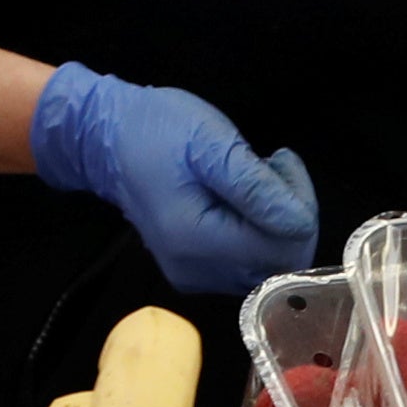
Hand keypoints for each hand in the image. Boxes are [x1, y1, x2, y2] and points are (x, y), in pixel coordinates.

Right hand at [29, 64, 319, 295]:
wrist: (105, 139)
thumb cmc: (157, 131)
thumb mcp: (211, 146)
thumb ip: (256, 189)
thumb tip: (301, 224)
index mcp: (197, 241)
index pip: (285, 246)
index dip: (299, 204)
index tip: (278, 161)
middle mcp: (196, 271)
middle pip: (279, 259)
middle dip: (290, 212)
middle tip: (268, 166)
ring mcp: (192, 275)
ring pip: (266, 262)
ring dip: (273, 220)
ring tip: (250, 176)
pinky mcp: (192, 271)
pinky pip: (245, 262)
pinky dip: (254, 231)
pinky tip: (238, 198)